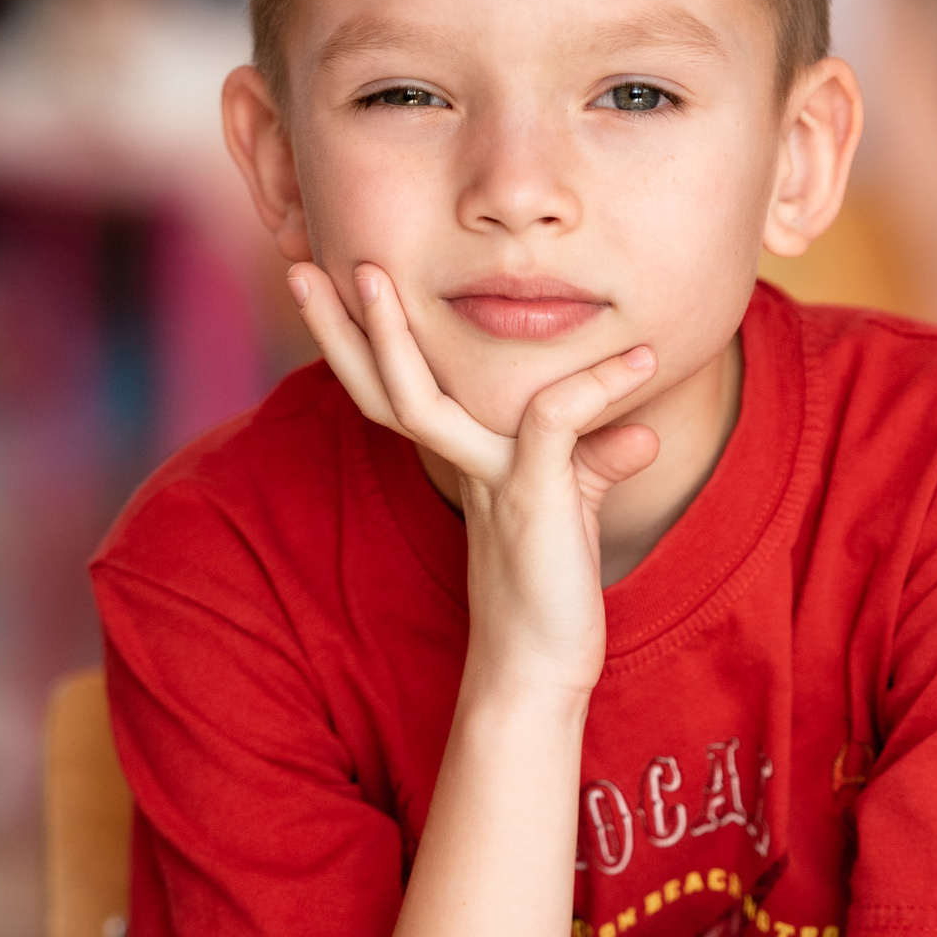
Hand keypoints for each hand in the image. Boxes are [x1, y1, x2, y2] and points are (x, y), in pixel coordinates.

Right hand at [293, 262, 657, 697]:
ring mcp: (489, 481)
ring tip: (372, 276)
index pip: (396, 387)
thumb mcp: (572, 511)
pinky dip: (597, 387)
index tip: (332, 277)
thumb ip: (595, 461)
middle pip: (379, 387)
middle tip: (296, 265)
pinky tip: (638, 363)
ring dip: (390, 337)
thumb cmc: (550, 594)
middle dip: (337, 327)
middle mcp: (462, 464)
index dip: (363, 338)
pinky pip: (556, 422)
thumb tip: (640, 432)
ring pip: (419, 400)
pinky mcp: (531, 500)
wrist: (541, 671)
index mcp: (462, 460)